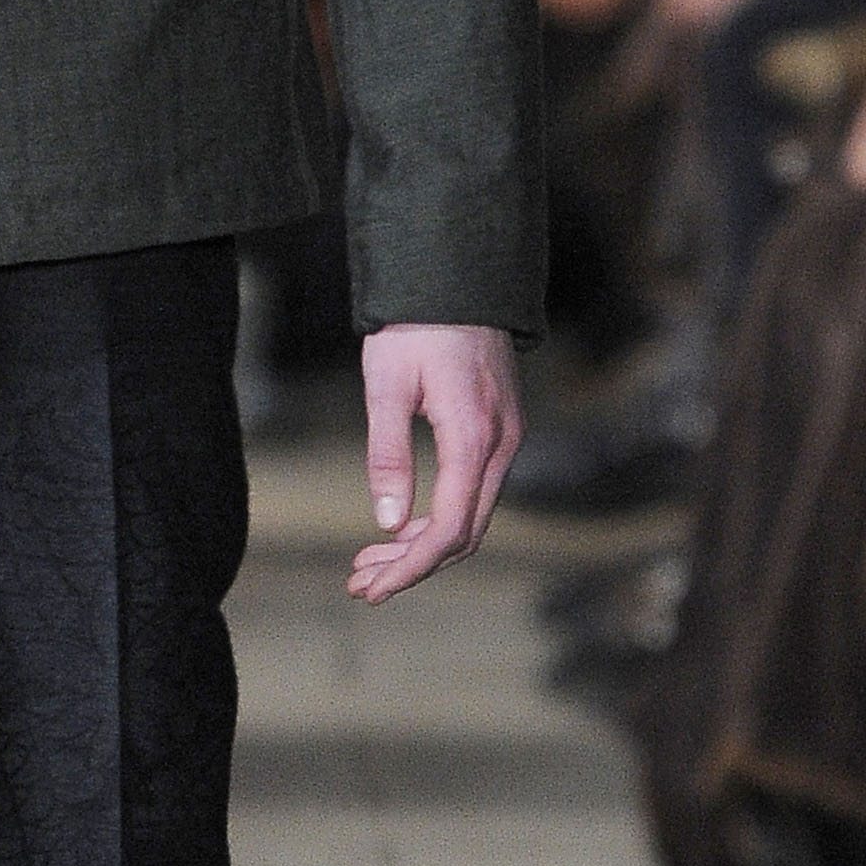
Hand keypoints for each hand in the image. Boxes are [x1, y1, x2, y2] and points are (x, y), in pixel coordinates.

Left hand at [351, 324, 522, 602]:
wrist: (458, 276)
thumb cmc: (416, 325)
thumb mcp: (386, 385)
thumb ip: (388, 455)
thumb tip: (387, 523)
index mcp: (473, 439)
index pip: (447, 529)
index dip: (410, 569)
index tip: (371, 590)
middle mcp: (501, 446)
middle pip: (463, 533)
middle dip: (411, 566)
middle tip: (360, 584)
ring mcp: (506, 439)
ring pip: (471, 516)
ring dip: (423, 547)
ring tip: (370, 563)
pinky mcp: (500, 431)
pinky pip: (475, 492)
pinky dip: (439, 518)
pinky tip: (402, 528)